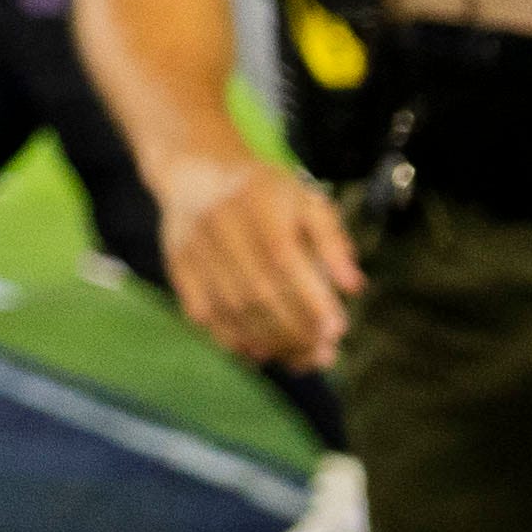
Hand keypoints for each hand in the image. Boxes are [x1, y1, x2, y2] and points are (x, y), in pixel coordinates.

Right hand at [157, 154, 362, 373]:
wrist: (197, 173)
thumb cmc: (265, 194)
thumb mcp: (306, 200)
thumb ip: (332, 241)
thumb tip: (353, 287)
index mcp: (257, 200)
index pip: (283, 257)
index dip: (309, 298)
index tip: (337, 329)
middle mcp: (220, 222)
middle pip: (257, 289)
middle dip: (294, 329)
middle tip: (322, 353)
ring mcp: (194, 245)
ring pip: (231, 307)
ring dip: (268, 341)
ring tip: (298, 358)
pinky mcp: (177, 265)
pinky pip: (201, 311)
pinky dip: (231, 338)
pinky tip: (258, 351)